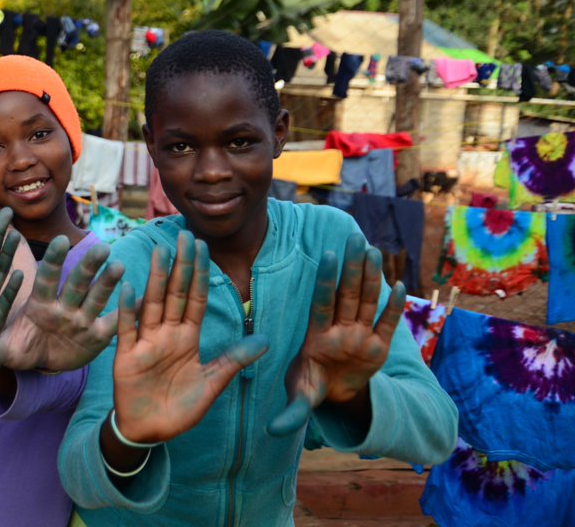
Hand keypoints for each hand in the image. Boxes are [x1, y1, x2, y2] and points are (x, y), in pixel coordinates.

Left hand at [0, 233, 124, 371]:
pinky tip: (140, 300)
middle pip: (76, 283)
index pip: (47, 278)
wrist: (44, 362)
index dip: (54, 261)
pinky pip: (112, 324)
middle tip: (101, 247)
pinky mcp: (96, 336)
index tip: (59, 240)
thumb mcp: (3, 350)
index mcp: (40, 304)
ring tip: (119, 266)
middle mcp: (64, 306)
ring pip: (96, 297)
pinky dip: (125, 314)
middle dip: (88, 267)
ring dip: (107, 283)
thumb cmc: (23, 347)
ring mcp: (82, 320)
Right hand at [111, 232, 269, 444]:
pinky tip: (128, 287)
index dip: (201, 273)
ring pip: (153, 304)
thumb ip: (234, 360)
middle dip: (180, 265)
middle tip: (184, 235)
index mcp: (188, 338)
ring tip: (159, 252)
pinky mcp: (127, 356)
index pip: (197, 299)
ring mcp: (146, 342)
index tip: (203, 247)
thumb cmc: (179, 408)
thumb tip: (265, 341)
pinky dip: (127, 309)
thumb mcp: (212, 384)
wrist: (149, 432)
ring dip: (155, 278)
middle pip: (175, 293)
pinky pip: (128, 329)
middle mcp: (167, 334)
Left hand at [268, 232, 405, 436]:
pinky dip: (393, 307)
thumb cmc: (313, 386)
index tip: (329, 255)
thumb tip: (274, 432)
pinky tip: (398, 285)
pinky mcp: (378, 345)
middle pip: (346, 295)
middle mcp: (340, 330)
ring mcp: (360, 335)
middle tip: (354, 238)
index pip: (323, 303)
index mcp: (318, 336)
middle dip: (350, 268)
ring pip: (366, 301)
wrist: (335, 394)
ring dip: (370, 277)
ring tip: (372, 251)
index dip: (326, 280)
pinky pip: (386, 323)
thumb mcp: (302, 398)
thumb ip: (292, 412)